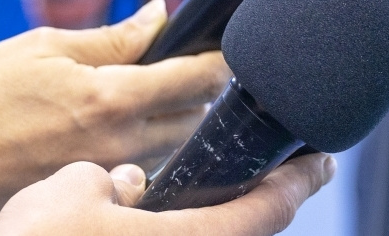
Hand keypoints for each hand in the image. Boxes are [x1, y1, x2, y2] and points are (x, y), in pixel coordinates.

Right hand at [0, 0, 231, 234]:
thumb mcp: (43, 47)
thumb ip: (111, 38)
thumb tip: (158, 18)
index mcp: (108, 98)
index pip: (194, 80)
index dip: (217, 61)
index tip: (225, 51)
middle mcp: (117, 142)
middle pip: (195, 118)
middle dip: (200, 93)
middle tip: (186, 70)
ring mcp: (106, 174)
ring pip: (171, 146)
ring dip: (175, 121)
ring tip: (153, 98)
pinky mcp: (90, 191)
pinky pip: (140, 169)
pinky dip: (146, 147)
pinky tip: (125, 132)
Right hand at [0, 153, 337, 235]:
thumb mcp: (69, 187)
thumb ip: (109, 178)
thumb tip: (126, 181)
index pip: (263, 213)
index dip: (297, 184)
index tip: (319, 160)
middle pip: (240, 229)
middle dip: (264, 195)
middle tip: (289, 163)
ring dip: (217, 209)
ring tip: (229, 173)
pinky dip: (171, 223)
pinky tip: (158, 202)